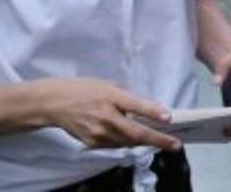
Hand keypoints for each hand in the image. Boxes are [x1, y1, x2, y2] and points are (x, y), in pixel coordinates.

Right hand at [33, 77, 180, 151]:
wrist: (54, 103)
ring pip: (128, 142)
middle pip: (135, 133)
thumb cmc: (85, 89)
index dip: (153, 112)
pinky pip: (116, 144)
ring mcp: (98, 133)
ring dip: (145, 143)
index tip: (169, 118)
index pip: (135, 105)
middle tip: (175, 145)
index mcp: (111, 96)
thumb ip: (127, 97)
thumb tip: (148, 108)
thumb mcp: (108, 85)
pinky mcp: (93, 143)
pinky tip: (136, 139)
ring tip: (161, 141)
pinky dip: (128, 142)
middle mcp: (106, 117)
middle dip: (158, 140)